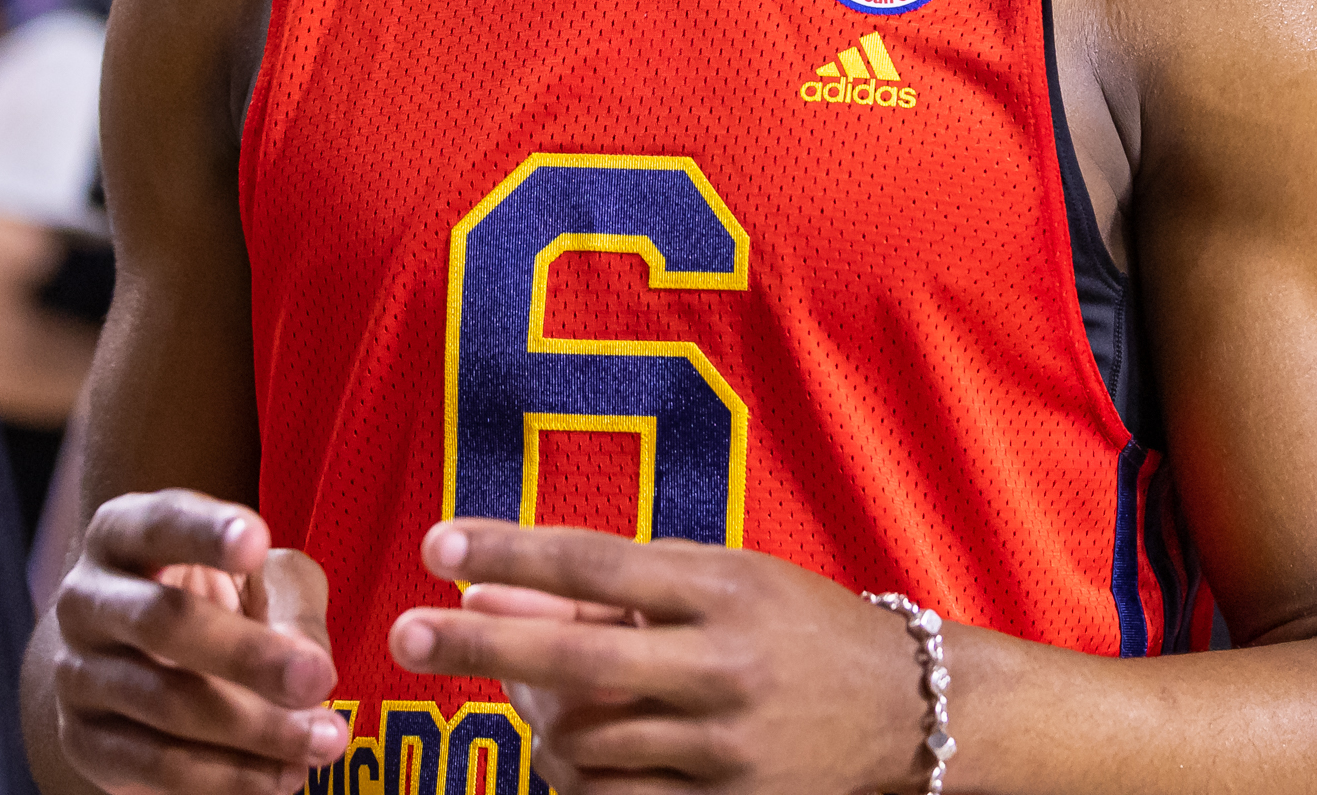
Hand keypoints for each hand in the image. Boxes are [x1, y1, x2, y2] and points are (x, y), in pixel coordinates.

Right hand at [49, 488, 347, 791]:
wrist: (135, 660)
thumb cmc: (217, 599)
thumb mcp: (262, 577)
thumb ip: (291, 606)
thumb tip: (309, 670)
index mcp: (123, 532)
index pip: (160, 522)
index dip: (206, 532)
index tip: (257, 543)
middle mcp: (86, 598)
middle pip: (162, 621)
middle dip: (249, 655)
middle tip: (318, 682)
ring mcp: (76, 673)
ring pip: (165, 703)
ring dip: (254, 730)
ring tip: (322, 741)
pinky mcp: (82, 741)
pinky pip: (154, 765)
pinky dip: (225, 777)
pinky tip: (281, 777)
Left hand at [388, 521, 935, 792]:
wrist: (910, 710)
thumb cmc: (794, 626)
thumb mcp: (715, 580)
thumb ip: (606, 586)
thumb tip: (488, 585)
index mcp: (721, 589)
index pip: (594, 560)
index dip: (509, 550)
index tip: (435, 544)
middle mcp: (723, 665)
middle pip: (575, 655)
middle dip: (480, 644)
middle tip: (405, 633)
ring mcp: (725, 748)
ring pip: (584, 741)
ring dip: (536, 719)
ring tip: (530, 695)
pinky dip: (578, 776)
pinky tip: (571, 749)